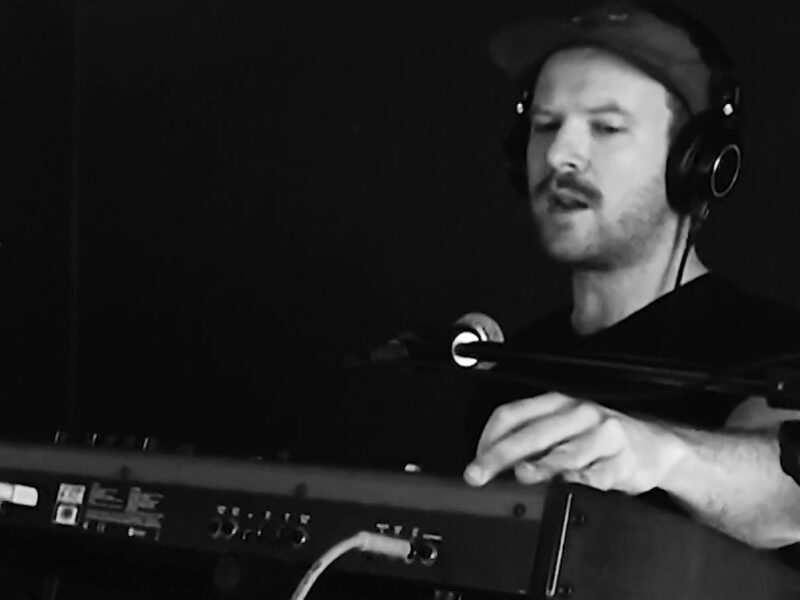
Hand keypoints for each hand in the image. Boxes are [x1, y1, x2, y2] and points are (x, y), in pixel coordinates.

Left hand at [463, 392, 683, 493]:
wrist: (656, 445)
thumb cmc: (601, 436)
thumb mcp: (564, 427)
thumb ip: (529, 441)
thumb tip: (489, 463)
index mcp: (557, 402)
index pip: (512, 414)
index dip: (488, 438)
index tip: (474, 460)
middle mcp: (578, 413)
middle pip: (532, 433)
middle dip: (500, 455)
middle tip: (478, 474)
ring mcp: (603, 436)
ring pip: (566, 450)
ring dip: (542, 464)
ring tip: (521, 474)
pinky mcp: (624, 462)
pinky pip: (598, 473)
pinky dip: (580, 480)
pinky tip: (566, 485)